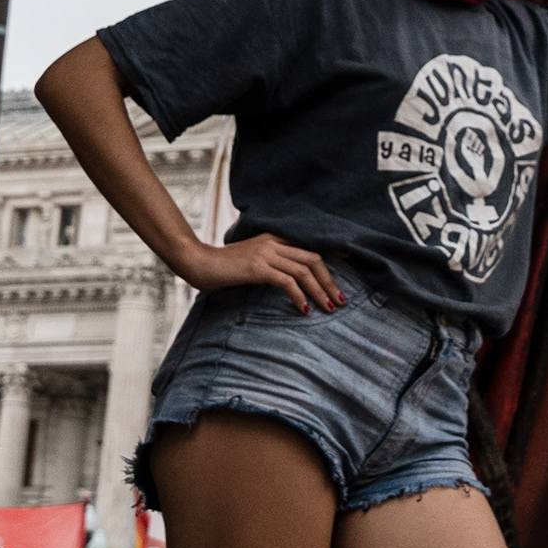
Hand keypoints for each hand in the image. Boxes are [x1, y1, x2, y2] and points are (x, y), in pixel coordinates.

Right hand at [178, 230, 341, 312]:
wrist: (197, 263)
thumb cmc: (223, 268)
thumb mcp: (251, 261)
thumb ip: (271, 265)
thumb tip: (291, 282)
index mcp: (274, 238)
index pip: (310, 245)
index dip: (332, 255)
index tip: (350, 265)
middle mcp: (273, 243)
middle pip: (313, 259)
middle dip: (330, 281)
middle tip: (340, 299)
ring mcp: (266, 254)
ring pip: (304, 270)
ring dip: (320, 291)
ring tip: (329, 307)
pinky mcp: (257, 268)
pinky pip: (287, 281)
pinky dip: (299, 295)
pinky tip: (304, 309)